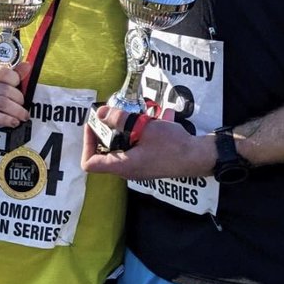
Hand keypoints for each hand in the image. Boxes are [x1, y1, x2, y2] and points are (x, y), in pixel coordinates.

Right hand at [0, 63, 29, 145]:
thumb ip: (12, 75)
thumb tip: (27, 66)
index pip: (2, 71)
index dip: (15, 79)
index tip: (21, 87)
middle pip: (4, 90)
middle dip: (19, 100)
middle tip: (24, 108)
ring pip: (0, 103)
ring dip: (15, 111)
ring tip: (22, 116)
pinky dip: (5, 119)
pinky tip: (13, 122)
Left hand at [82, 106, 214, 179]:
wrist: (196, 157)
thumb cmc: (172, 145)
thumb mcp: (144, 127)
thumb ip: (121, 119)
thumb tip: (101, 113)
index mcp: (122, 165)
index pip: (89, 163)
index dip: (86, 143)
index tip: (95, 125)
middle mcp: (126, 170)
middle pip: (102, 153)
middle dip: (104, 131)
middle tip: (111, 114)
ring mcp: (137, 167)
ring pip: (118, 149)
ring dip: (120, 131)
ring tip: (131, 115)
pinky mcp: (146, 162)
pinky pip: (131, 149)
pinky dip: (133, 135)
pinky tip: (148, 121)